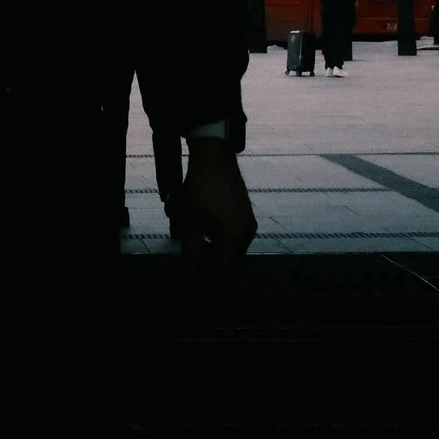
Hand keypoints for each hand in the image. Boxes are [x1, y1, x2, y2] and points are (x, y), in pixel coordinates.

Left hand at [176, 140, 255, 271]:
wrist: (214, 158)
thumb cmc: (200, 189)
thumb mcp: (191, 222)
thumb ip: (191, 252)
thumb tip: (189, 278)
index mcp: (235, 237)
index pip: (223, 269)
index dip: (207, 278)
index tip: (194, 281)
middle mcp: (247, 232)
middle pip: (227, 258)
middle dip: (208, 256)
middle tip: (192, 244)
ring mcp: (249, 222)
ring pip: (230, 245)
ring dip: (212, 242)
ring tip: (194, 226)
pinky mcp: (247, 213)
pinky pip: (233, 233)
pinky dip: (219, 232)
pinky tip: (204, 219)